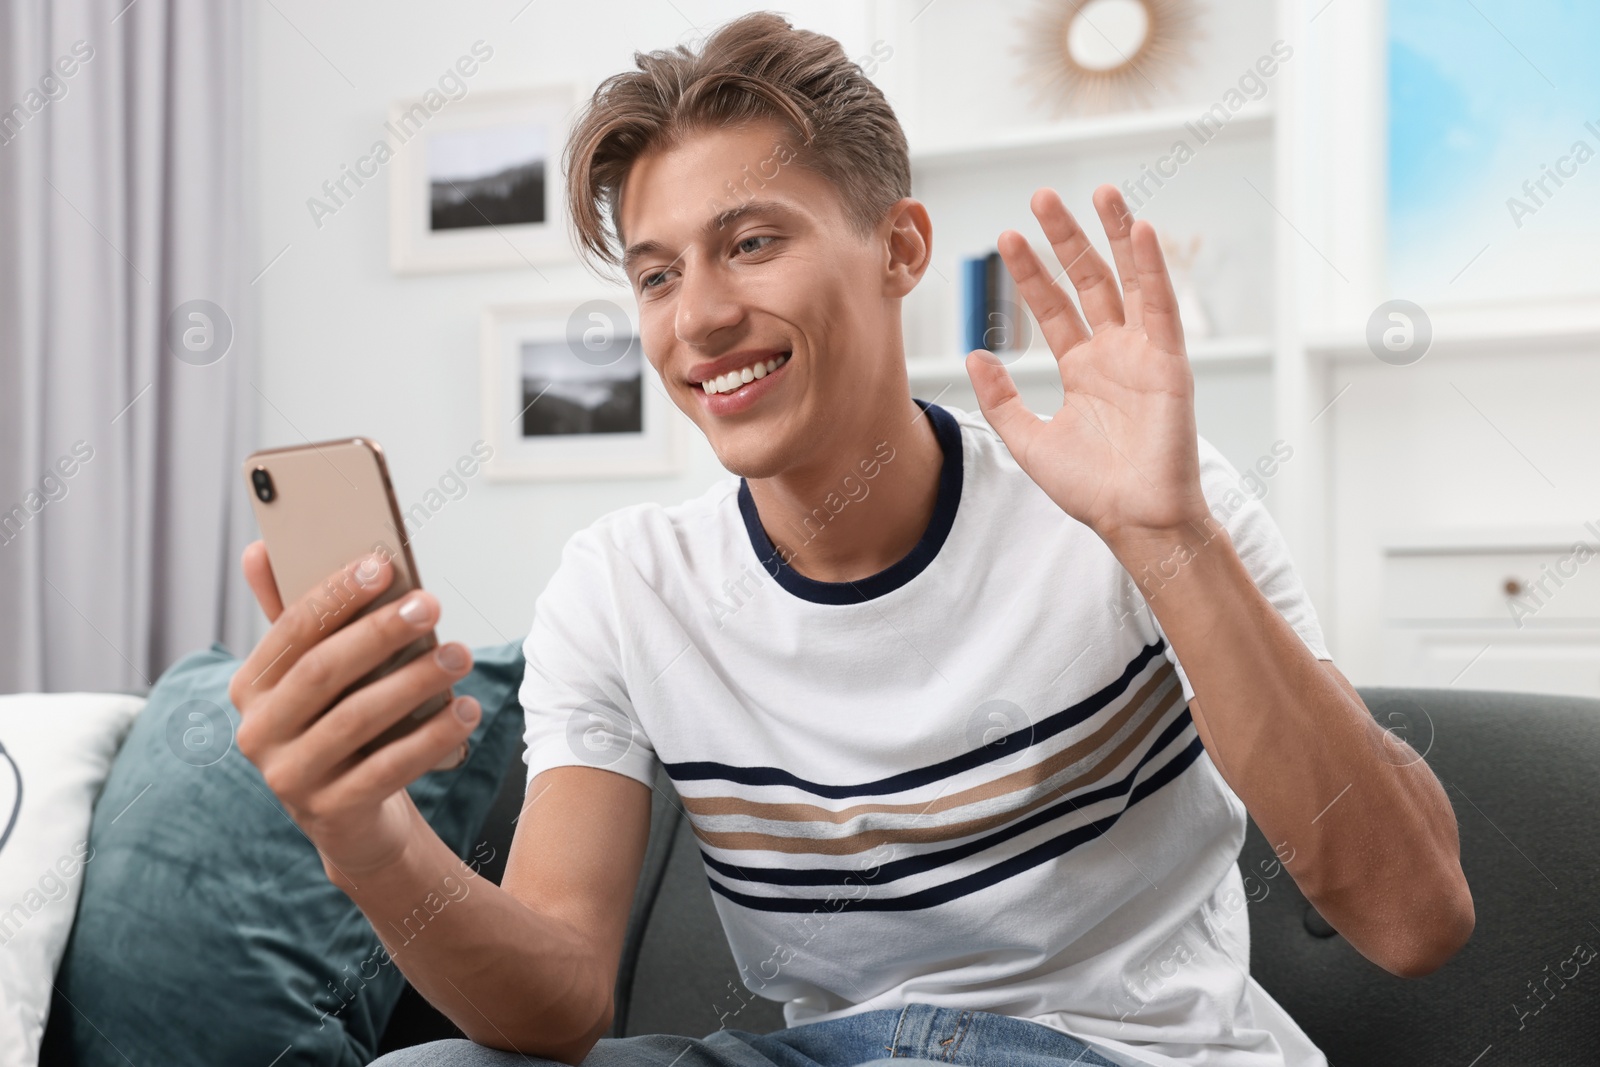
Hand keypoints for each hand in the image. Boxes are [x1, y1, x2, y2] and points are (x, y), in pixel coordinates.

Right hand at [227, 542, 480, 883]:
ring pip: (356, 719)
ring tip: (460, 655)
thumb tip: (257, 549)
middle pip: (322, 671)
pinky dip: (431, 737)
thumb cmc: (342, 725)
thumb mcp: (318, 676)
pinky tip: (465, 710)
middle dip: (379, 632)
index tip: (382, 564)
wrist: (354, 819)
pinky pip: (387, 769)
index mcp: (252, 686)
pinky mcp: (330, 813)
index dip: (335, 595)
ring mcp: (290, 777)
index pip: (291, 630)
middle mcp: (259, 732)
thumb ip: (298, 617)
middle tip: (431, 604)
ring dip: (414, 681)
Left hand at [965, 184, 1210, 552]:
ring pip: (1127, 280)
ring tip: (1099, 190)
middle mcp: (1113, 353)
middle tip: (1042, 196)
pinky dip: (1152, 266)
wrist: (1134, 520)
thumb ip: (1000, 399)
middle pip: (1087, 280)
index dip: (1031, 272)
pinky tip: (1139, 228)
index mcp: (1082, 369)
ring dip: (1113, 235)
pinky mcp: (1170, 361)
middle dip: (1066, 238)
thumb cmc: (1089, 488)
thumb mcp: (1028, 440)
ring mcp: (1143, 353)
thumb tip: (974, 357)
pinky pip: (1161, 305)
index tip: (1006, 237)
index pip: (1052, 307)